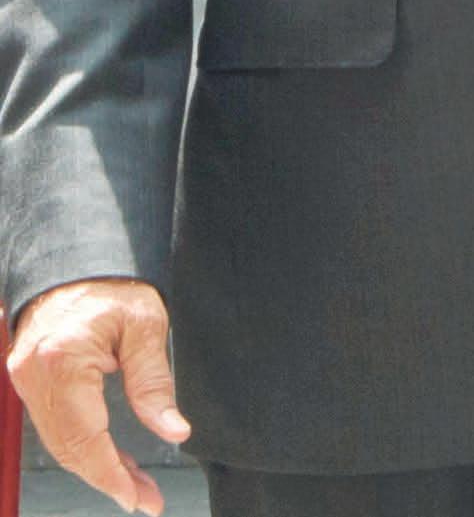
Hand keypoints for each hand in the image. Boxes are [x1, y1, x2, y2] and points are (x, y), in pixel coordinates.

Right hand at [8, 279, 189, 513]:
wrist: (80, 254)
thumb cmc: (114, 283)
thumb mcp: (145, 325)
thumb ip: (154, 382)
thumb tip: (174, 431)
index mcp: (62, 360)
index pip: (84, 439)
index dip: (112, 476)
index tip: (139, 499)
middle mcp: (34, 374)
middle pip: (68, 449)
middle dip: (108, 478)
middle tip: (144, 498)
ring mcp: (25, 378)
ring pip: (59, 442)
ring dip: (95, 466)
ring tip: (134, 483)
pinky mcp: (28, 377)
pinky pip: (54, 425)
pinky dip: (81, 445)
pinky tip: (109, 456)